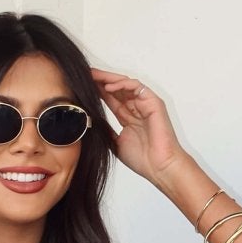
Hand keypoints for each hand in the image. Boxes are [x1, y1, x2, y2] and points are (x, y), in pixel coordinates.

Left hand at [89, 67, 187, 188]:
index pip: (111, 98)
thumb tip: (92, 122)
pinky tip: (109, 87)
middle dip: (101, 80)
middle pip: (117, 88)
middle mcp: (137, 108)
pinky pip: (137, 87)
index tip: (82, 85)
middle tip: (85, 74)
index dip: (97, 90)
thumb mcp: (116, 143)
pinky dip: (123, 85)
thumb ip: (106, 131)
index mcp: (128, 117)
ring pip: (126, 84)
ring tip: (94, 77)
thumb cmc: (143, 159)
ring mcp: (145, 104)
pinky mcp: (153, 103)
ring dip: (110, 79)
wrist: (159, 168)